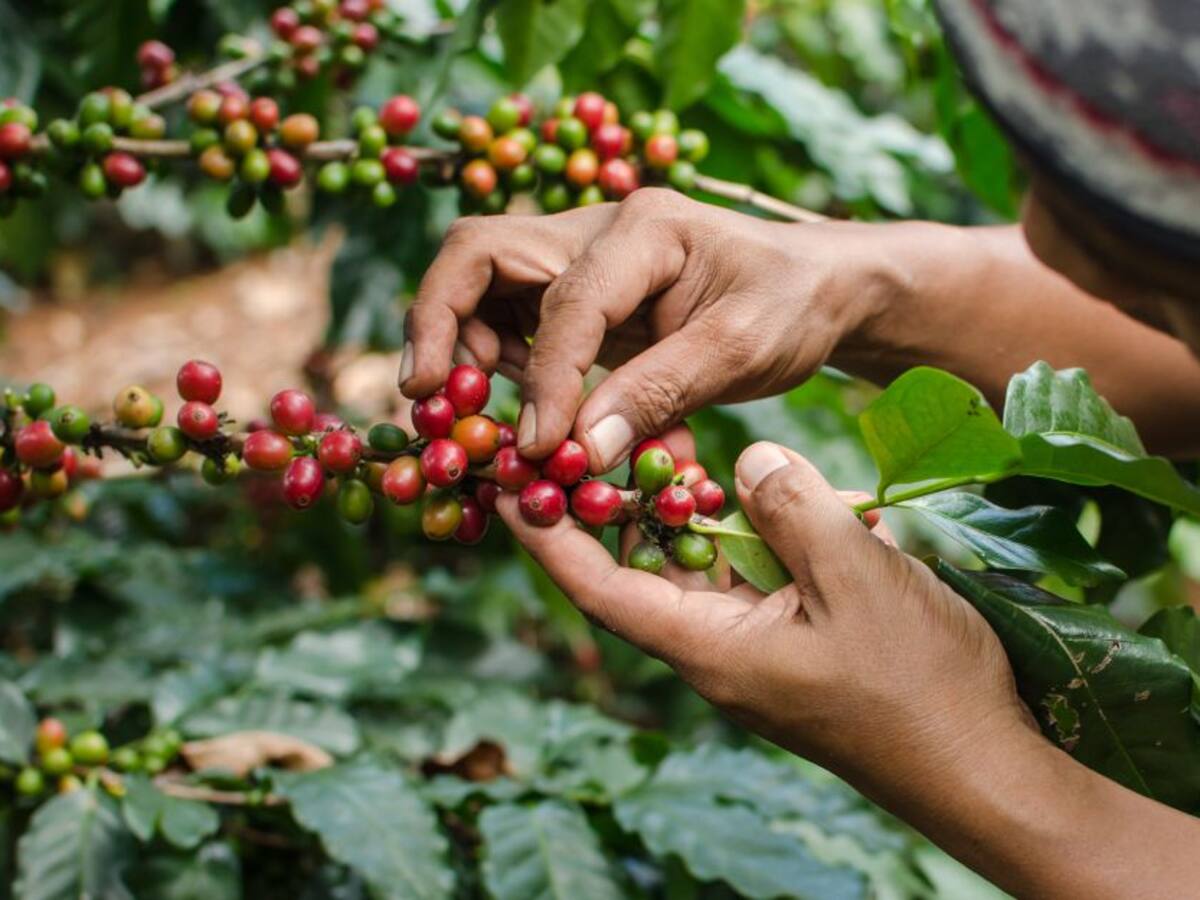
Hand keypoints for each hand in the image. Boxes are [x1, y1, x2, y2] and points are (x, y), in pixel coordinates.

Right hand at [400, 189, 897, 469]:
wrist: (818, 287)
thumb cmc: (792, 306)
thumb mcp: (742, 350)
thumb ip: (660, 394)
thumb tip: (579, 452)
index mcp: (643, 229)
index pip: (565, 300)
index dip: (545, 379)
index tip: (539, 448)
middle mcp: (596, 231)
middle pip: (478, 254)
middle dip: (439, 323)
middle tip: (426, 399)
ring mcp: (581, 259)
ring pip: (481, 285)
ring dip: (460, 346)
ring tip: (467, 414)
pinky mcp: (580, 295)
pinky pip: (511, 321)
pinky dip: (498, 365)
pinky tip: (519, 411)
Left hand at [496, 437, 1032, 800]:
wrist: (984, 765)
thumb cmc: (919, 684)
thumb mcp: (855, 577)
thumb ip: (791, 508)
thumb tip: (747, 460)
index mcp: (709, 648)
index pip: (600, 587)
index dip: (549, 536)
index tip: (507, 484)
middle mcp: (717, 651)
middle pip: (640, 571)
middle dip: (615, 506)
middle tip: (591, 438)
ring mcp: (755, 650)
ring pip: (697, 570)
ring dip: (687, 514)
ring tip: (670, 449)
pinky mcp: (793, 644)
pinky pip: (748, 579)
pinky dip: (746, 534)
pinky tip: (766, 493)